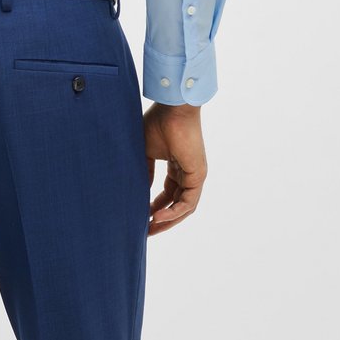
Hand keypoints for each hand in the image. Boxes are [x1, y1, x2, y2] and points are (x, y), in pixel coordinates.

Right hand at [143, 102, 206, 235]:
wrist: (172, 109)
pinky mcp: (198, 176)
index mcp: (176, 165)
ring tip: (150, 228)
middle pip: (177, 204)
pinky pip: (188, 202)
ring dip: (167, 220)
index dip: (155, 206)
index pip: (168, 193)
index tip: (140, 216)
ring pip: (184, 207)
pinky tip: (157, 216)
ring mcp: (195, 175)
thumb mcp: (146, 152)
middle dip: (162, 219)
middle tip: (146, 231)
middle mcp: (187, 173)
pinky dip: (173, 211)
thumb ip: (146, 171)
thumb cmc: (158, 123)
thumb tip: (141, 190)